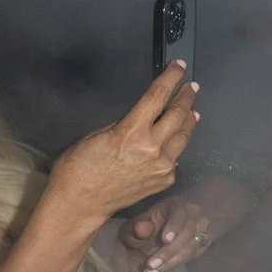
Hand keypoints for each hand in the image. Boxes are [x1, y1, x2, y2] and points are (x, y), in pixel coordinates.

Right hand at [45, 65, 199, 225]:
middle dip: (186, 98)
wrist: (80, 204)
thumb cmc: (79, 167)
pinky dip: (175, 147)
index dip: (171, 78)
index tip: (180, 66)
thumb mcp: (98, 135)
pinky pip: (175, 158)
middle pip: (178, 115)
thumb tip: (144, 118)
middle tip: (191, 88)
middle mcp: (153, 149)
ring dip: (188, 121)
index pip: (158, 97)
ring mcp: (162, 167)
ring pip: (183, 137)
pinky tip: (175, 142)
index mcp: (132, 132)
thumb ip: (125, 124)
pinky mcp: (164, 181)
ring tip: (192, 111)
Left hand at [121, 194, 214, 271]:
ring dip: (171, 261)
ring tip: (152, 270)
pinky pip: (193, 255)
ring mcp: (200, 229)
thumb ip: (137, 228)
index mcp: (175, 204)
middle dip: (169, 250)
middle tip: (151, 264)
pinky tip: (159, 271)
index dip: (175, 226)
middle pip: (188, 232)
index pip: (180, 212)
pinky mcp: (201, 244)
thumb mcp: (131, 229)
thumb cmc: (139, 232)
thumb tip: (143, 228)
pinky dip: (175, 264)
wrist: (145, 246)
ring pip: (192, 246)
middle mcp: (192, 214)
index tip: (165, 240)